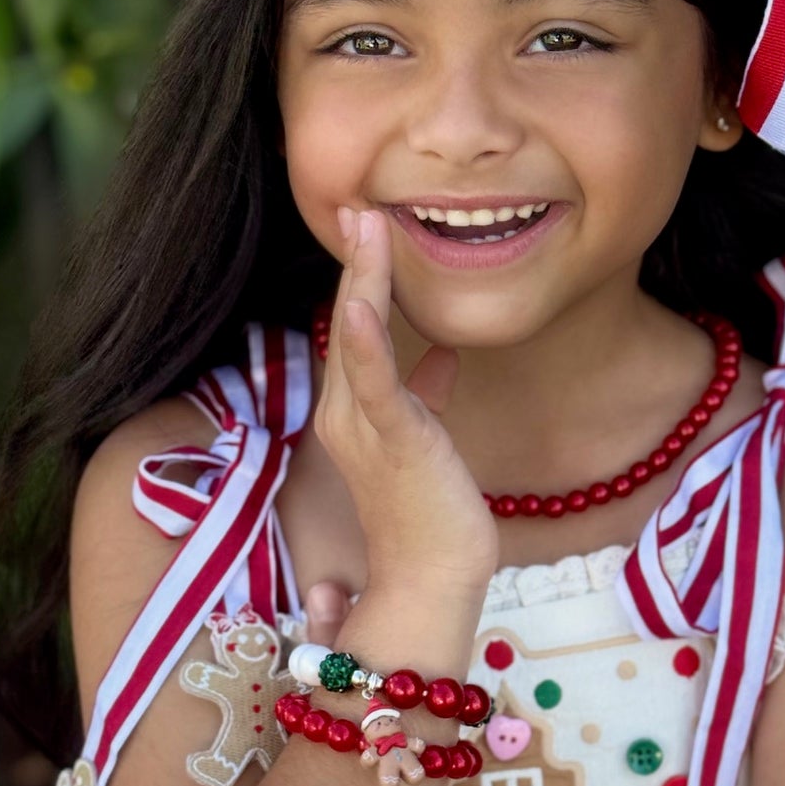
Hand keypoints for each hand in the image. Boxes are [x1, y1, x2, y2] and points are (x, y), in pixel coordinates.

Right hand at [316, 207, 497, 590]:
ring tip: (366, 224)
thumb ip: (426, 394)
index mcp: (352, 411)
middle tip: (360, 204)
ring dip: (361, 277)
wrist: (432, 580)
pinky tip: (362, 300)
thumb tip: (441, 357)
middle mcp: (344, 414)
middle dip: (356, 261)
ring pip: (358, 338)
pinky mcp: (394, 442)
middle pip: (349, 321)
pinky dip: (366, 340)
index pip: (355, 329)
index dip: (360, 274)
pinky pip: (374, 383)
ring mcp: (364, 428)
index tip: (369, 224)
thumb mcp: (428, 441)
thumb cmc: (431, 516)